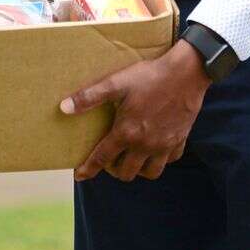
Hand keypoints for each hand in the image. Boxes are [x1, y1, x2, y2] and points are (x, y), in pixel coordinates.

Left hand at [61, 40, 211, 181]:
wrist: (186, 73)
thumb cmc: (149, 77)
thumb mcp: (116, 83)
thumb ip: (89, 97)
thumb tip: (63, 108)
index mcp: (127, 133)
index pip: (102, 158)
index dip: (88, 169)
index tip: (80, 176)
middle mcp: (145, 145)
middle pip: (126, 172)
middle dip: (114, 170)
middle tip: (109, 160)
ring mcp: (164, 145)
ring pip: (150, 173)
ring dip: (138, 170)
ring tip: (131, 159)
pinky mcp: (180, 141)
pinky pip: (169, 161)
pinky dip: (160, 160)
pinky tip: (154, 149)